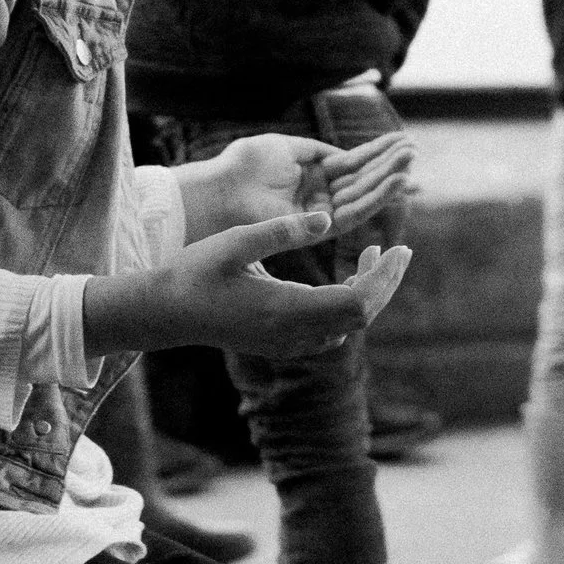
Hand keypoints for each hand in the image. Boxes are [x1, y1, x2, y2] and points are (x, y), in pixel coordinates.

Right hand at [83, 212, 410, 365]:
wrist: (164, 312)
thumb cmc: (195, 272)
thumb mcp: (237, 240)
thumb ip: (283, 231)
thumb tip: (328, 219)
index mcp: (286, 310)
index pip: (357, 303)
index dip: (384, 278)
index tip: (399, 248)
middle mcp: (292, 334)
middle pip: (360, 317)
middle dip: (384, 283)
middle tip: (399, 249)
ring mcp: (286, 344)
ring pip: (347, 326)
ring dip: (367, 293)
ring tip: (373, 255)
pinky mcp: (280, 344)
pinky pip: (329, 329)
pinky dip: (346, 304)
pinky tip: (342, 279)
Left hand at [184, 128, 416, 247]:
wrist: (222, 190)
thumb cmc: (244, 166)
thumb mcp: (286, 147)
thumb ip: (317, 150)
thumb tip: (341, 154)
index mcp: (310, 175)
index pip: (352, 164)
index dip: (377, 153)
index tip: (403, 141)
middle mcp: (318, 196)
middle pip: (361, 180)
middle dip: (388, 164)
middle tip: (415, 149)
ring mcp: (318, 213)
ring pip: (362, 196)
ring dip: (388, 179)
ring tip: (412, 162)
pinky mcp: (317, 229)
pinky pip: (353, 213)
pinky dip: (376, 198)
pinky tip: (396, 182)